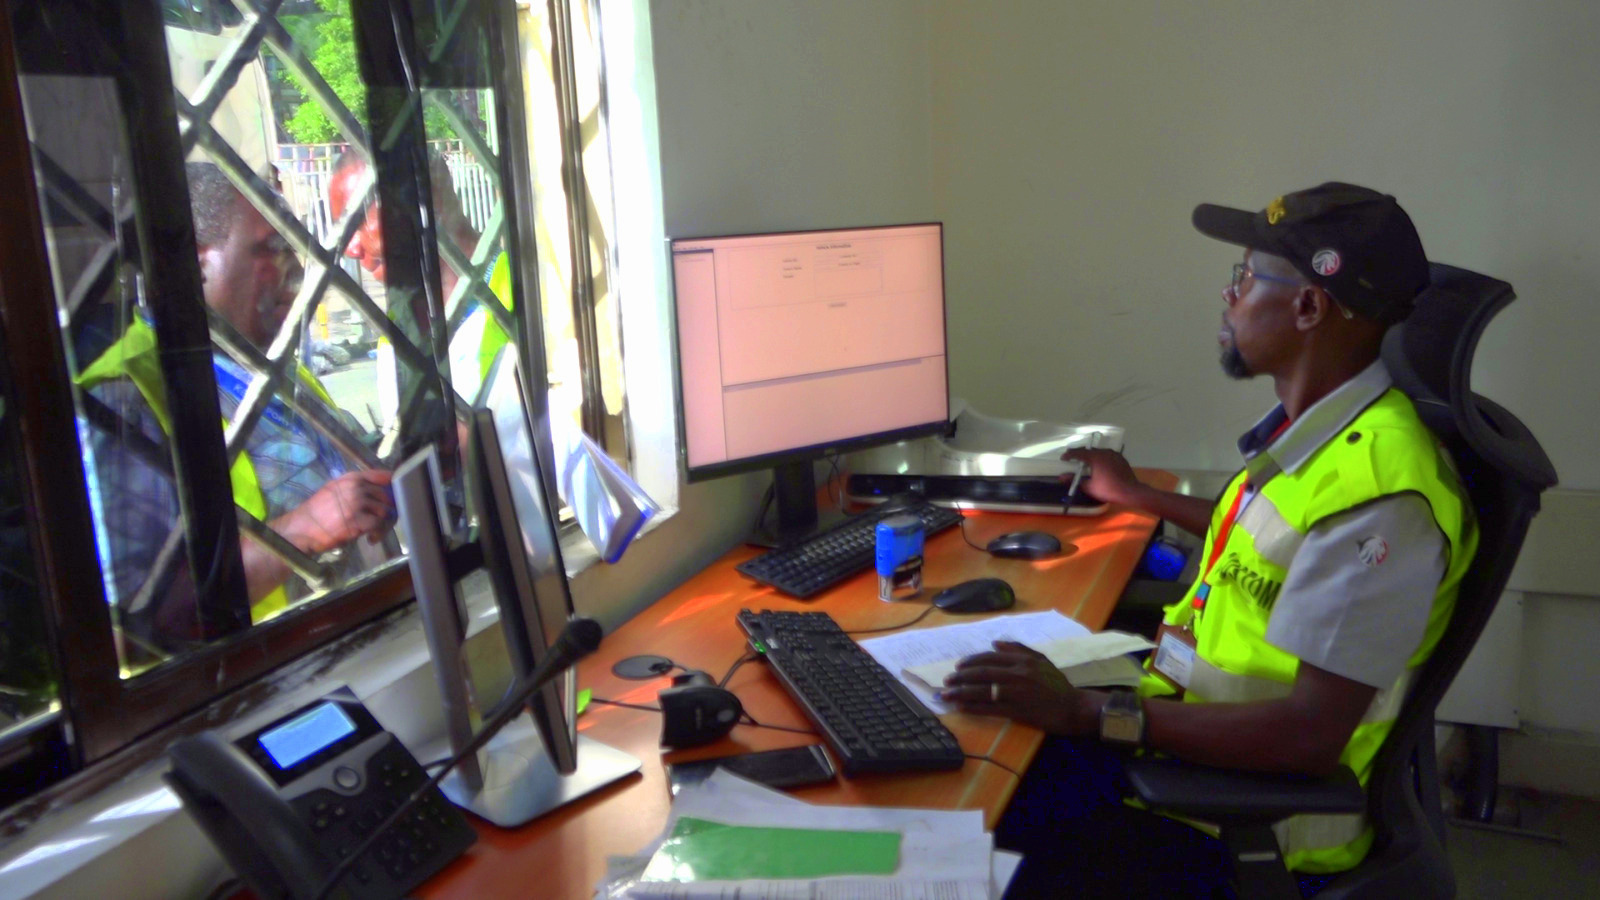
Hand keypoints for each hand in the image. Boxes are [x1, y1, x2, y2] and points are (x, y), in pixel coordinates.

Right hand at [273, 469, 394, 554]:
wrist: (301, 528)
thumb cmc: (316, 511)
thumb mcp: (334, 490)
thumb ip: (354, 488)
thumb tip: (376, 492)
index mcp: (350, 478)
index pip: (381, 475)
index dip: (392, 484)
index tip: (396, 493)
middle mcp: (356, 487)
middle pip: (385, 495)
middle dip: (388, 509)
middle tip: (385, 520)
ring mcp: (357, 503)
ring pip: (384, 511)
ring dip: (384, 524)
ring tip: (375, 532)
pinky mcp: (358, 520)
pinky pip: (378, 525)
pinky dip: (378, 533)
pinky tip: (371, 538)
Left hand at [940, 641, 1096, 734]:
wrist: (1073, 708)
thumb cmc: (1057, 685)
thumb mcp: (1041, 660)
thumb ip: (1019, 649)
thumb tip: (995, 643)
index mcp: (1022, 661)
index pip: (990, 658)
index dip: (971, 662)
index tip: (958, 667)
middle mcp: (1017, 674)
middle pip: (982, 673)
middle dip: (960, 677)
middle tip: (946, 681)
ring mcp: (1016, 693)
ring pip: (982, 690)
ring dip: (961, 692)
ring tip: (946, 694)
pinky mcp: (1017, 711)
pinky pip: (990, 708)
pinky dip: (974, 707)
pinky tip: (961, 708)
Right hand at [1060, 448, 1142, 505]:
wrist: (1130, 491)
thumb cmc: (1108, 489)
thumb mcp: (1089, 487)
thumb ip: (1074, 481)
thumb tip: (1061, 478)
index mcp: (1095, 457)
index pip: (1079, 452)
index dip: (1069, 455)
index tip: (1063, 458)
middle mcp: (1104, 452)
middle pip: (1088, 450)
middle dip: (1079, 453)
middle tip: (1072, 457)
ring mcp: (1114, 454)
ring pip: (1099, 451)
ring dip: (1090, 455)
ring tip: (1084, 460)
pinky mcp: (1120, 458)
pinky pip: (1107, 454)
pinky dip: (1100, 457)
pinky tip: (1099, 463)